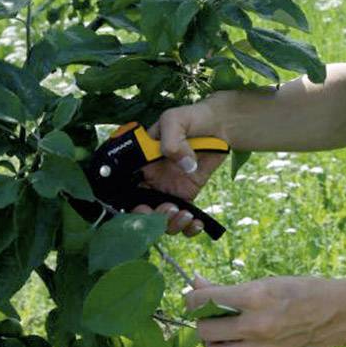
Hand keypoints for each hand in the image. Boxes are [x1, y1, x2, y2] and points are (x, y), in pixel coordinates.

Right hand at [131, 103, 226, 236]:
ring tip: (185, 215)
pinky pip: (184, 218)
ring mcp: (169, 190)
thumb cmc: (191, 118)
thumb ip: (172, 139)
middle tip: (168, 209)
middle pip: (142, 211)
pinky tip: (197, 223)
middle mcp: (151, 181)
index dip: (131, 205)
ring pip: (162, 219)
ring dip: (171, 224)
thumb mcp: (175, 119)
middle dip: (152, 219)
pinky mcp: (188, 196)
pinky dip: (189, 227)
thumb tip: (183, 165)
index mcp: (140, 164)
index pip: (126, 191)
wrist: (219, 125)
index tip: (144, 207)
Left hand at [185, 273, 345, 346]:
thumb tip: (195, 282)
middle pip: (205, 330)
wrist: (337, 314)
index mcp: (256, 296)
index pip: (204, 301)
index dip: (192, 299)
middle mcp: (257, 325)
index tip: (196, 299)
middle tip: (214, 317)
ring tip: (221, 337)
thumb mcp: (266, 283)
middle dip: (203, 321)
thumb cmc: (301, 292)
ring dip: (211, 346)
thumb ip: (228, 288)